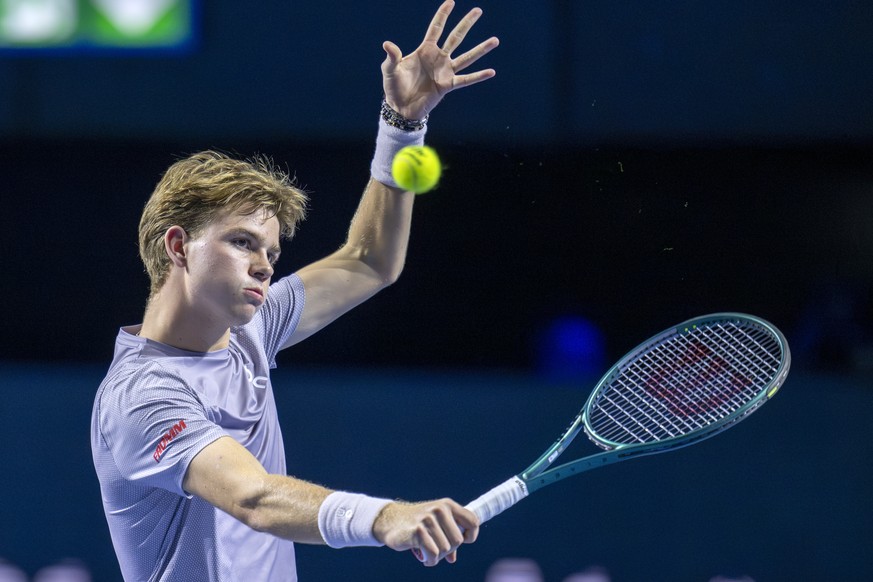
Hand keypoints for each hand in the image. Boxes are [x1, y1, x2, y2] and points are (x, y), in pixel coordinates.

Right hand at [373, 499, 479, 566]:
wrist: (389, 520)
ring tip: (428, 552)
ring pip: (446, 549)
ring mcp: (428, 519)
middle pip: (458, 541)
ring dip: (437, 556)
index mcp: (447, 505)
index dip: (471, 536)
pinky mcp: (418, 531)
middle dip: (449, 550)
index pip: (473, 521)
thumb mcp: (434, 524)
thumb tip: (453, 558)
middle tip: (436, 549)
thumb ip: (446, 537)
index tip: (463, 542)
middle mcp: (439, 509)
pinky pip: (434, 554)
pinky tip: (424, 558)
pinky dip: (430, 560)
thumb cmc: (415, 524)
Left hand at [381, 0, 498, 120]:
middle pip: (455, 37)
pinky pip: (466, 80)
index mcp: (425, 50)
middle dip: (466, 24)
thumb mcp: (390, 70)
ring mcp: (445, 71)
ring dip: (481, 49)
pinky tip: (491, 71)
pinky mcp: (448, 85)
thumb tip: (388, 44)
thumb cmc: (394, 87)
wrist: (400, 107)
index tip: (451, 2)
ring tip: (495, 40)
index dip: (443, 15)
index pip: (436, 28)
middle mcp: (438, 58)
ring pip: (466, 57)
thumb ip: (392, 56)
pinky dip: (478, 76)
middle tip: (478, 10)